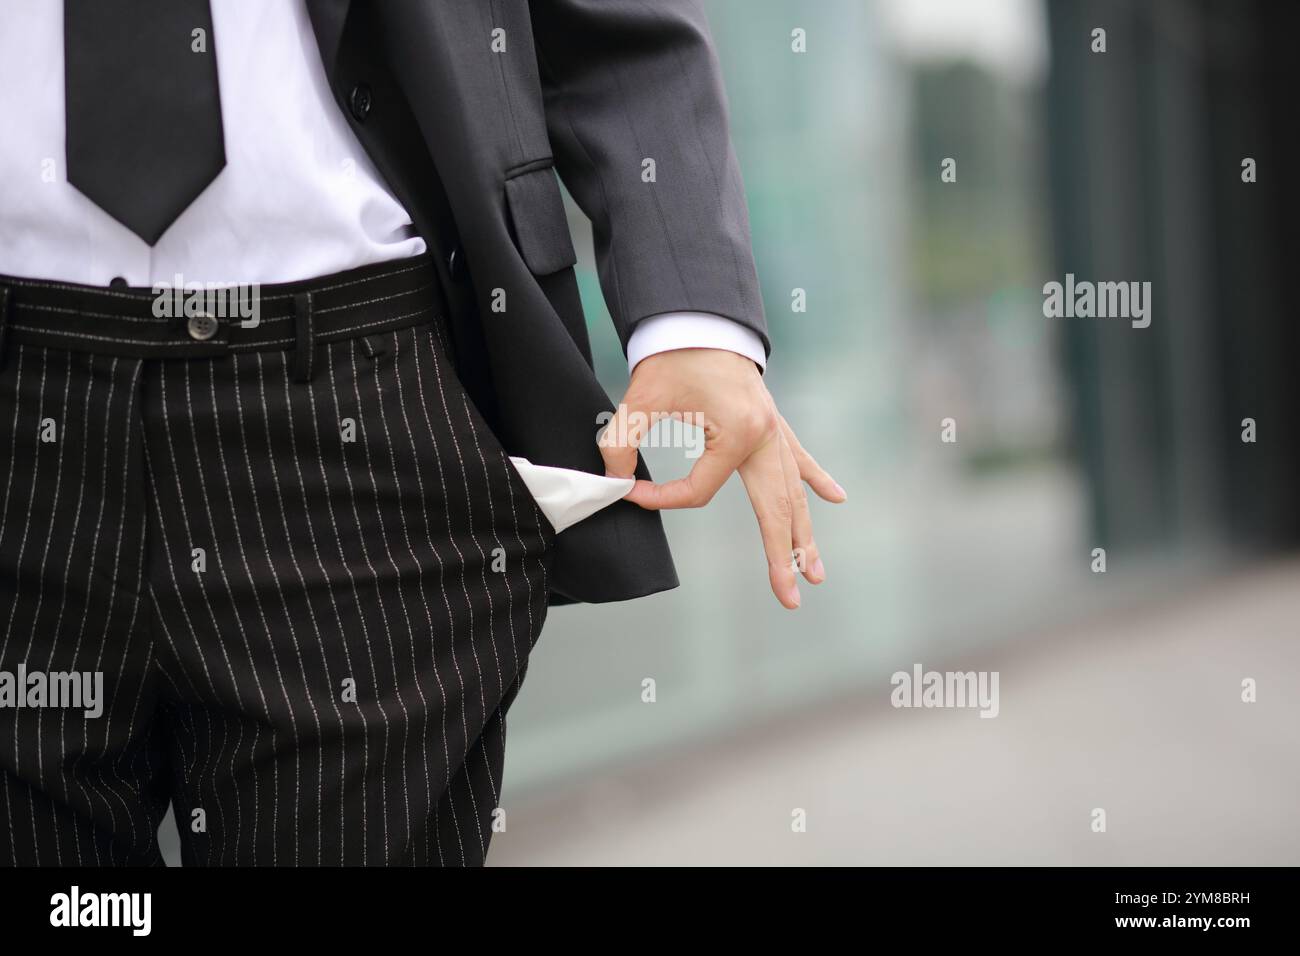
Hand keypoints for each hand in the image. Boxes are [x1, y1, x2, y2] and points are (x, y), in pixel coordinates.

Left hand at [598, 348, 845, 608]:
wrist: (697, 320)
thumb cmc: (671, 358)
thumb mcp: (639, 399)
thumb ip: (620, 442)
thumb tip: (612, 482)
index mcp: (737, 434)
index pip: (699, 492)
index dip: (661, 499)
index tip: (629, 491)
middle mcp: (766, 437)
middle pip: (775, 509)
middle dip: (782, 555)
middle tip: (790, 597)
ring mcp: (776, 431)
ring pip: (793, 493)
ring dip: (804, 533)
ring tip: (815, 572)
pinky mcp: (773, 424)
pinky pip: (800, 458)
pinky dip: (817, 479)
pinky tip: (838, 499)